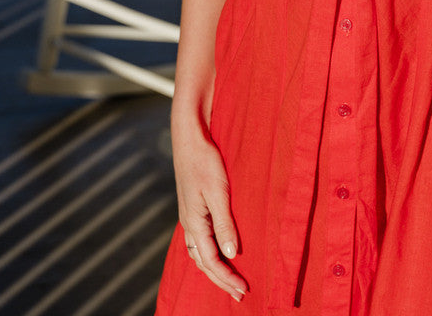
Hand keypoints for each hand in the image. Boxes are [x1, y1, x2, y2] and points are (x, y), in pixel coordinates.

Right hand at [172, 112, 247, 300]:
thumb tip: (231, 254)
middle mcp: (189, 223)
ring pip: (198, 253)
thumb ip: (224, 223)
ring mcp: (188, 216)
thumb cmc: (204, 161)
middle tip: (238, 294)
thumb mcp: (217, 191)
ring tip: (228, 280)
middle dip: (220, 280)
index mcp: (194, 222)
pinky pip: (198, 240)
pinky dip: (207, 254)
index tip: (242, 290)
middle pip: (203, 262)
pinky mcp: (192, 207)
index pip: (211, 261)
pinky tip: (217, 252)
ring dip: (213, 269)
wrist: (189, 137)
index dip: (227, 277)